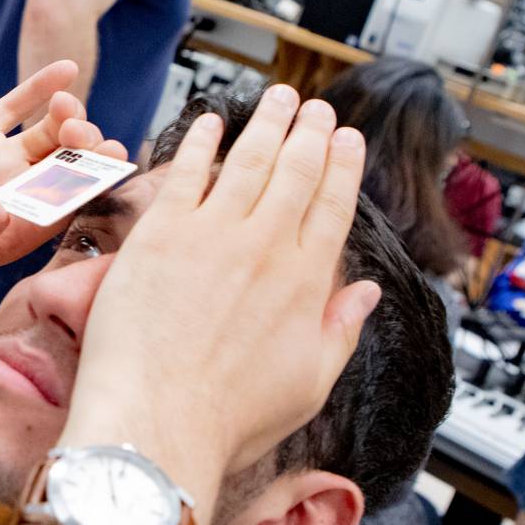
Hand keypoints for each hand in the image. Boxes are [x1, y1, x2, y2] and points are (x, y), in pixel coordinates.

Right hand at [0, 62, 127, 296]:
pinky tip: (65, 69)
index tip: (109, 165)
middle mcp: (15, 198)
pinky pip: (15, 107)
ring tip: (67, 105)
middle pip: (66, 170)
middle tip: (85, 134)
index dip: (91, 187)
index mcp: (13, 237)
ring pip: (48, 135)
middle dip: (84, 150)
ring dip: (66, 118)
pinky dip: (40, 89)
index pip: (65, 210)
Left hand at [58, 86, 380, 492]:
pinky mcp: (160, 234)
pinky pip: (185, 172)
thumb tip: (367, 292)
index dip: (343, 167)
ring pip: (248, 161)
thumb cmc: (226, 420)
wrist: (157, 425)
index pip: (333, 206)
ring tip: (279, 98)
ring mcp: (212, 235)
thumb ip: (341, 329)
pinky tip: (212, 121)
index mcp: (308, 283)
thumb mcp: (309, 384)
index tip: (347, 141)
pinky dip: (201, 141)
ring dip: (267, 124)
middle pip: (296, 172)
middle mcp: (266, 248)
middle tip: (316, 109)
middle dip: (310, 133)